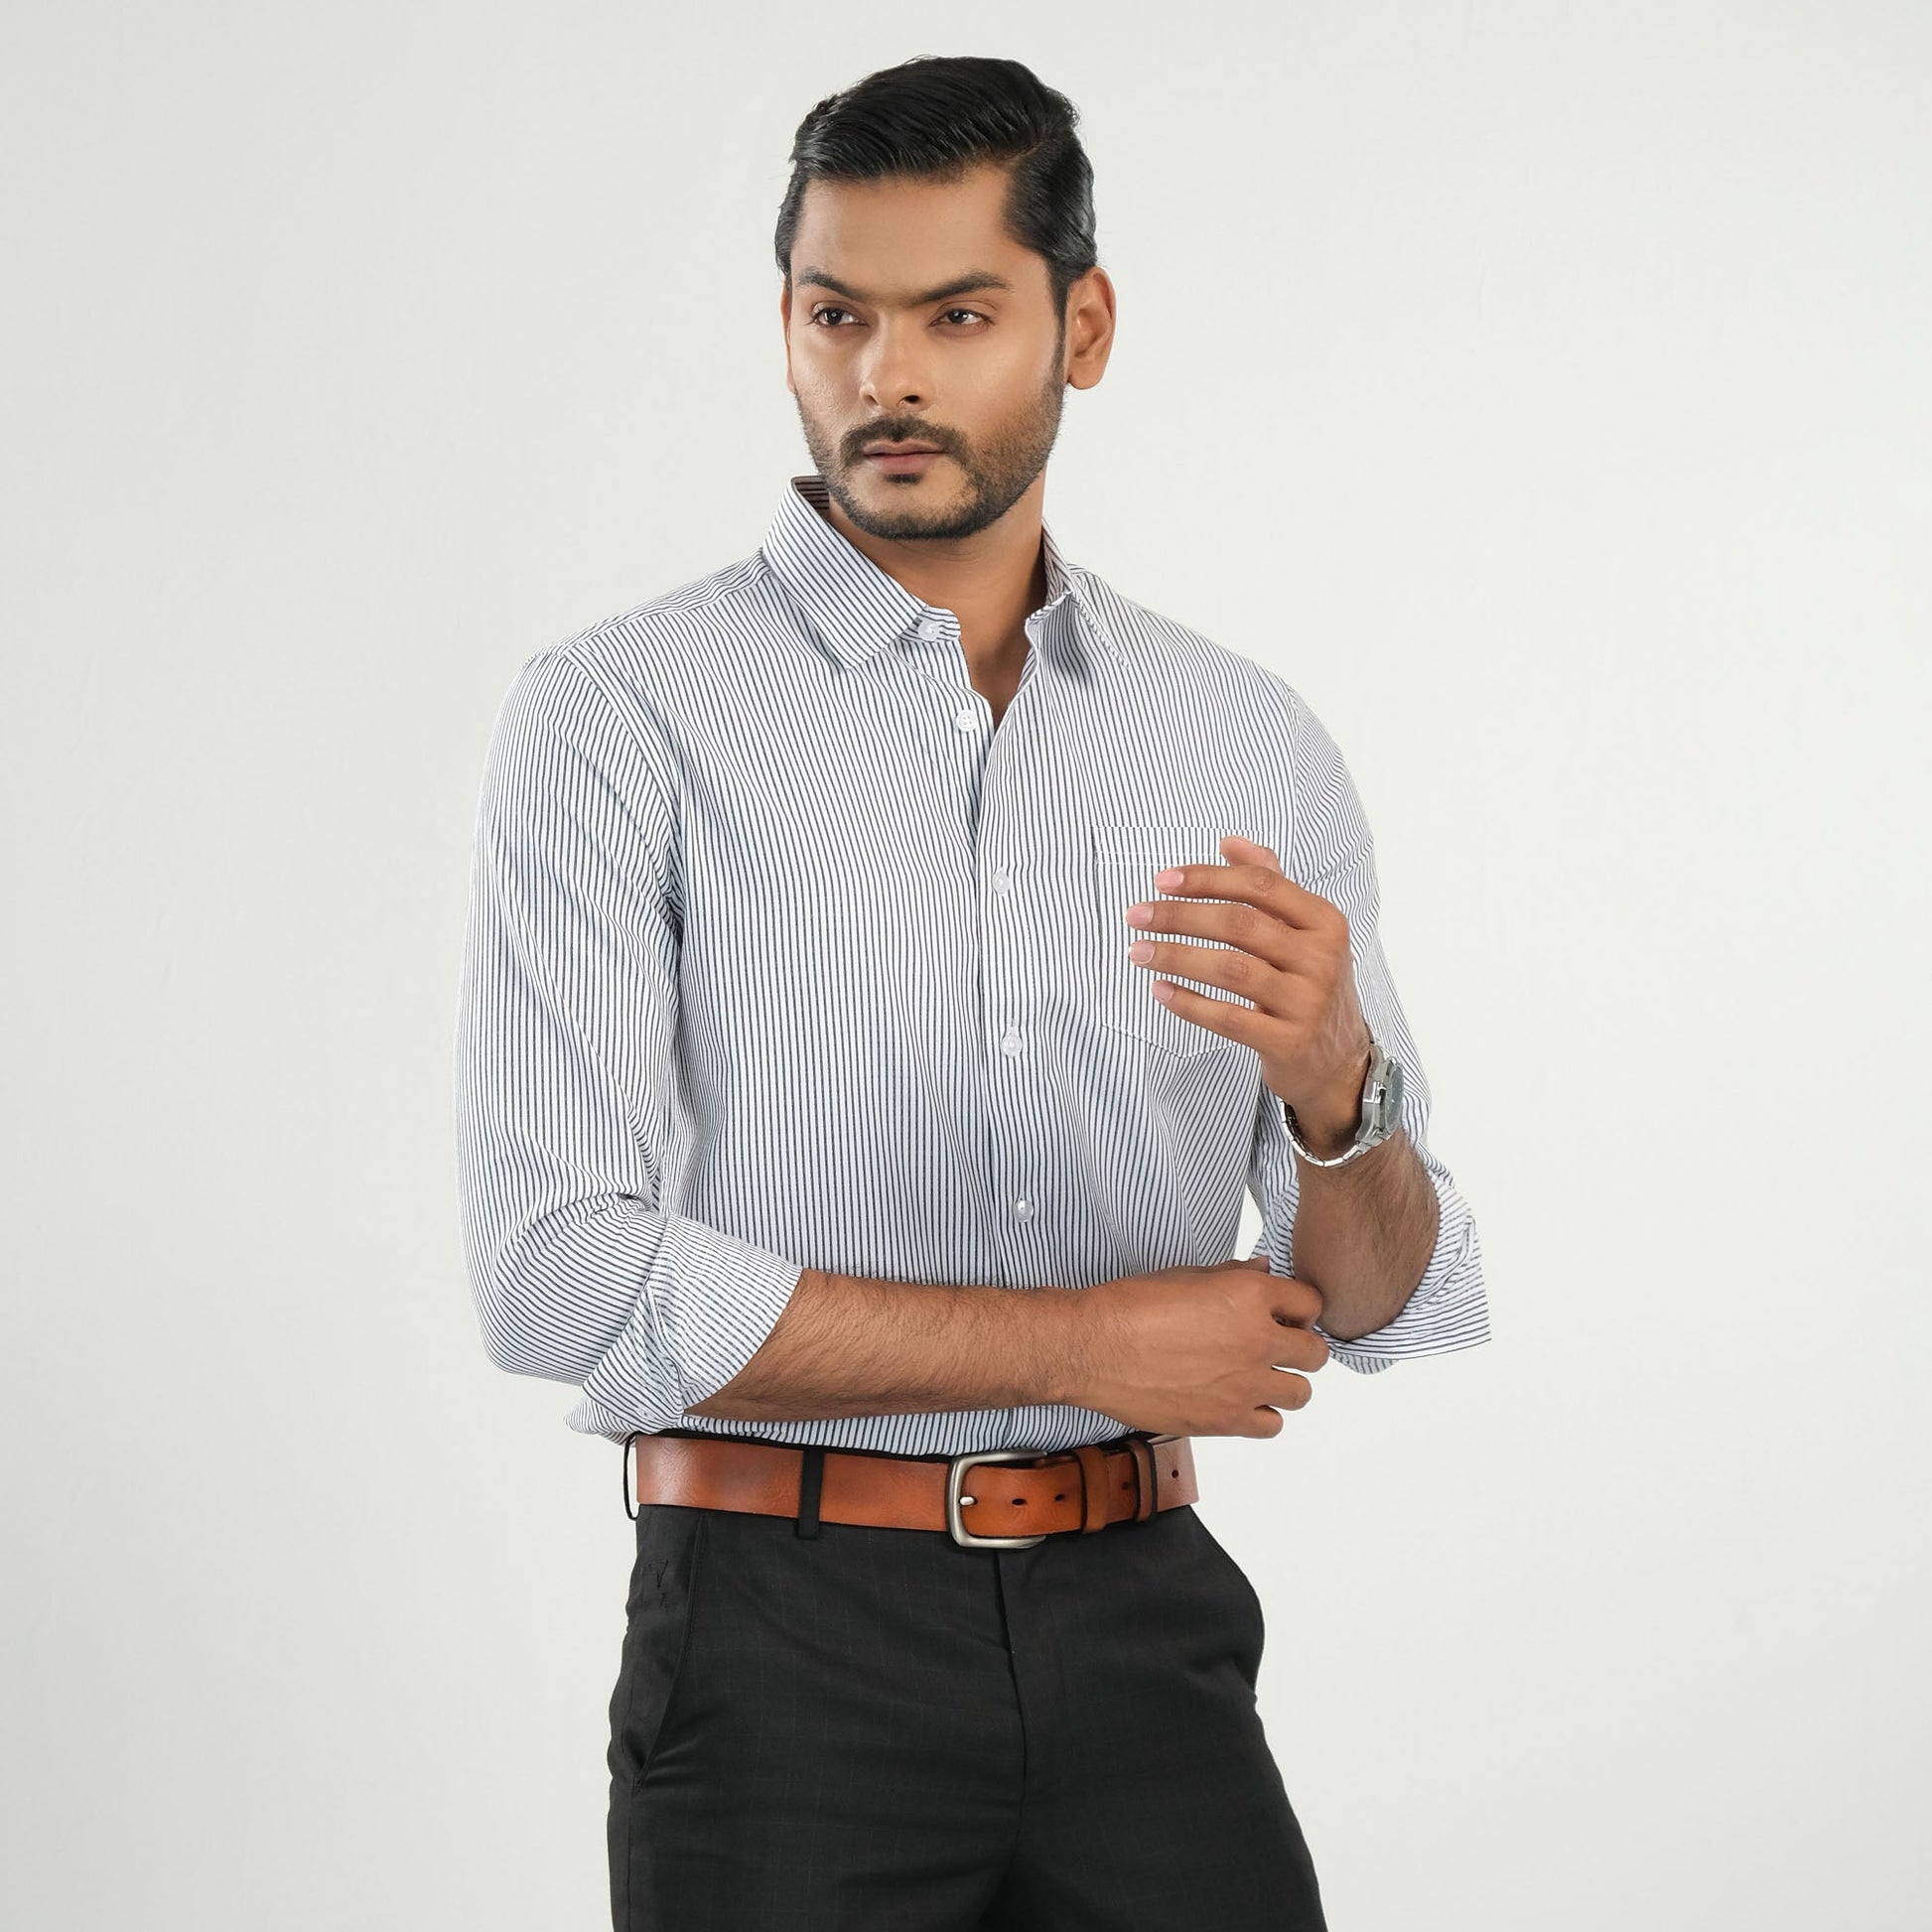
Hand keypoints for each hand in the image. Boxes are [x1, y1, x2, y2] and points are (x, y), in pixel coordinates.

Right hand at [1067, 1254, 1329, 1438]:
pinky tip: (1241, 1402)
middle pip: (1315, 1353)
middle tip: (1277, 1346)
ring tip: (1259, 1377)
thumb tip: (1265, 1271)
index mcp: (1250, 1295)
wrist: (1094, 1348)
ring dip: (1285, 1383)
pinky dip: (1263, 1415)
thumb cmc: (1131, 1306)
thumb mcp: (1188, 1275)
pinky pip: (1272, 1426)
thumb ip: (1235, 1275)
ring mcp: (1246, 1385)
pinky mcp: (1227, 1420)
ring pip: (1301, 1393)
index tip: (1287, 1314)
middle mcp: (1258, 1340)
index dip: (1299, 1308)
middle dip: (1300, 1347)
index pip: (1311, 1303)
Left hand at [1124, 832, 1371, 1142]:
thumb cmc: (1309, 984)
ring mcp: (1307, 1002)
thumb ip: (1270, 884)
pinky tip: (1160, 990)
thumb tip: (1230, 841)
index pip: (1260, 885)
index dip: (1207, 879)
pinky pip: (1227, 1018)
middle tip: (1137, 915)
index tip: (1162, 881)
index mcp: (1325, 921)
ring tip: (1139, 952)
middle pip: (1239, 923)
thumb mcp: (1304, 932)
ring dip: (1176, 957)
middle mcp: (1322, 958)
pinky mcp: (1288, 1041)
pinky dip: (1189, 1003)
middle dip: (1180, 916)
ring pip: (1230, 969)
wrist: (1338, 1060)